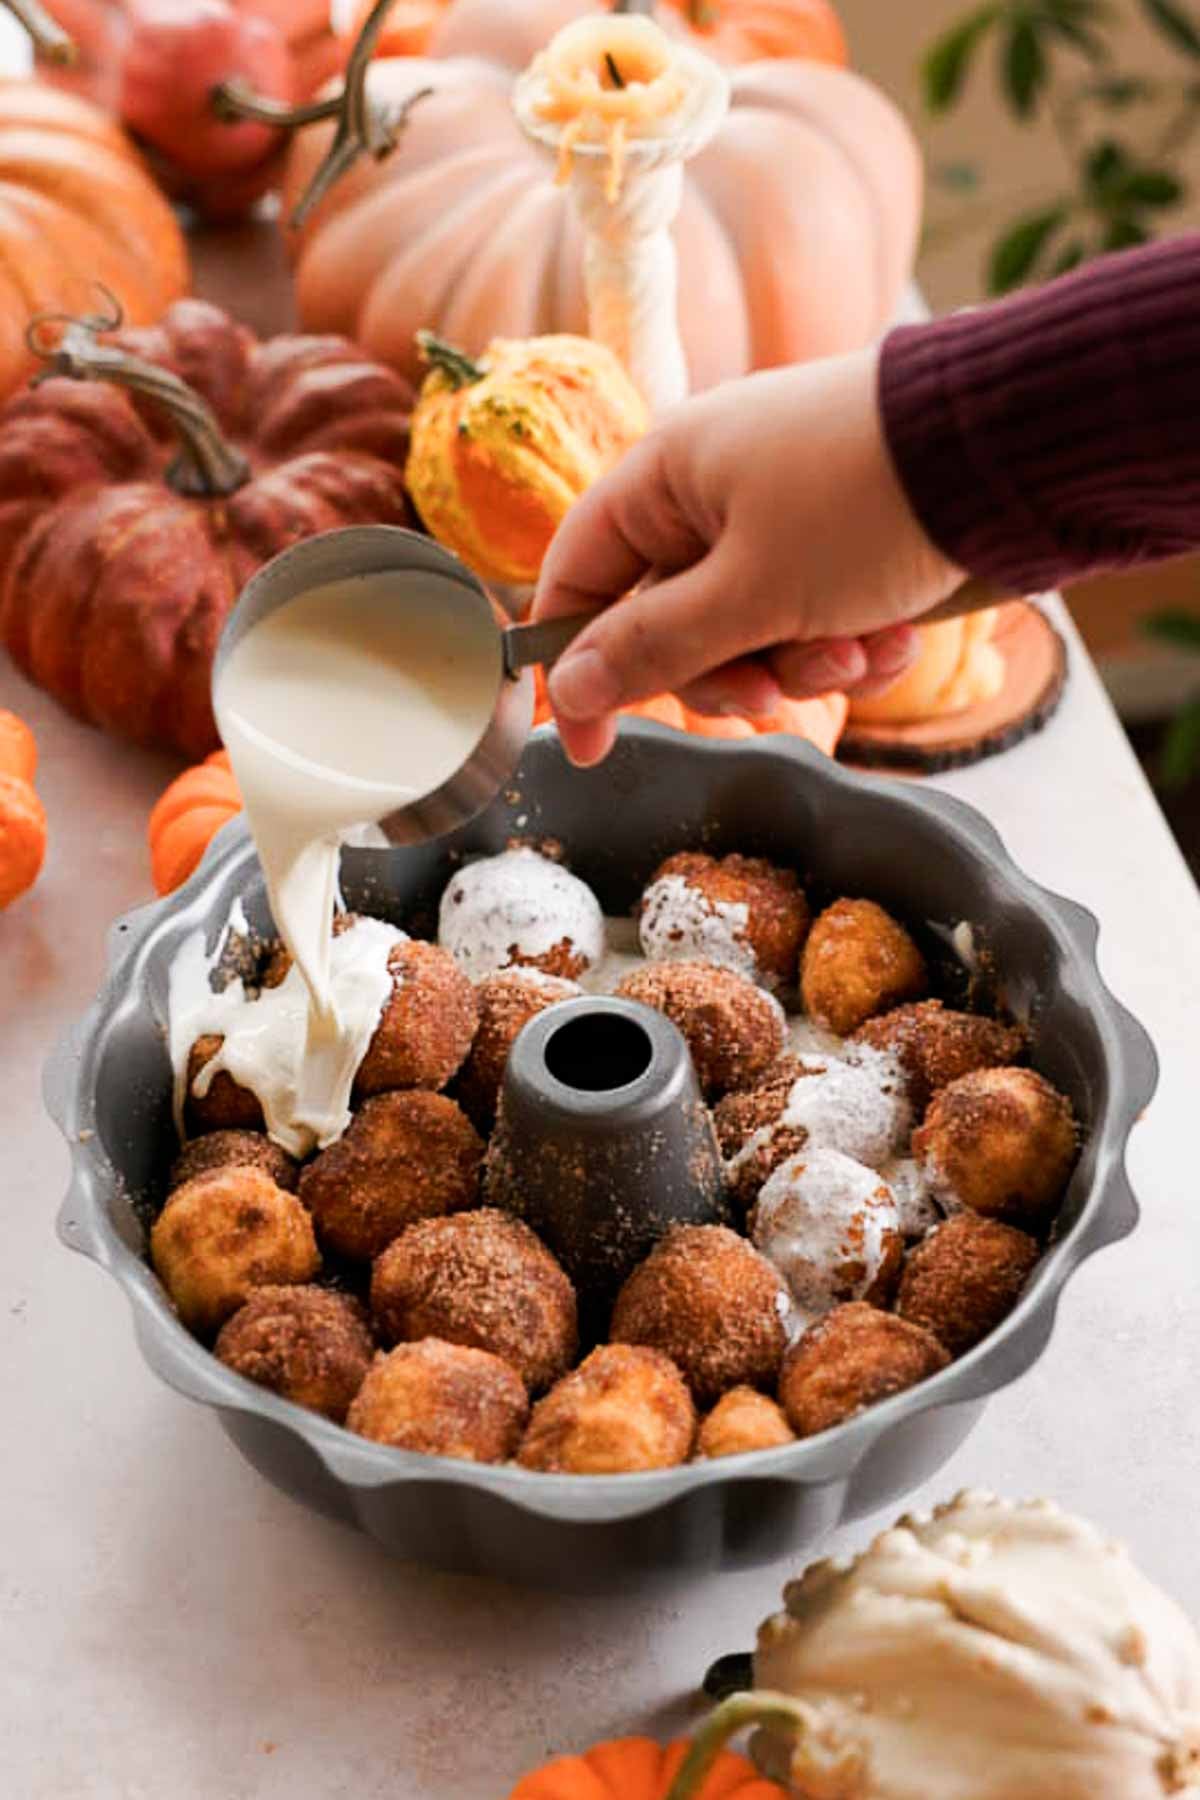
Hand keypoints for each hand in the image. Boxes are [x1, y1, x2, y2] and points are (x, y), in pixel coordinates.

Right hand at [533, 346, 962, 765]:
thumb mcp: (747, 593)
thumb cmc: (864, 503)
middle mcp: (714, 492)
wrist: (1010, 453)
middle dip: (729, 672)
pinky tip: (896, 640)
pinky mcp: (846, 543)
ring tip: (858, 649)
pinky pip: (815, 619)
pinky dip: (851, 644)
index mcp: (666, 476)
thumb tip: (568, 690)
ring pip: (750, 633)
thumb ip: (652, 649)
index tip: (587, 744)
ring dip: (803, 663)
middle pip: (671, 624)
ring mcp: (783, 516)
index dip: (573, 666)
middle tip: (773, 691)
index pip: (578, 577)